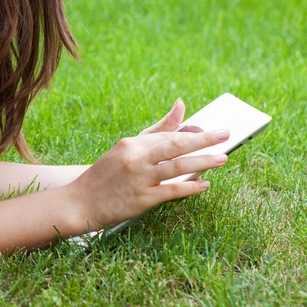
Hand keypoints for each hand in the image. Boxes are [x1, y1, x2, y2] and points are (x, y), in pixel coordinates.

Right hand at [65, 100, 228, 228]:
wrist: (80, 202)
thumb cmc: (106, 174)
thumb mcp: (126, 149)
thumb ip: (156, 130)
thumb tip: (181, 105)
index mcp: (131, 144)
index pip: (167, 136)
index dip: (193, 134)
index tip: (214, 132)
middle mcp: (135, 158)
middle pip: (175, 145)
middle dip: (203, 140)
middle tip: (226, 135)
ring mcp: (138, 178)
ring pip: (177, 167)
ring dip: (203, 162)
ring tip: (222, 159)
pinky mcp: (142, 199)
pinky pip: (172, 191)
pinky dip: (190, 187)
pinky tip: (204, 185)